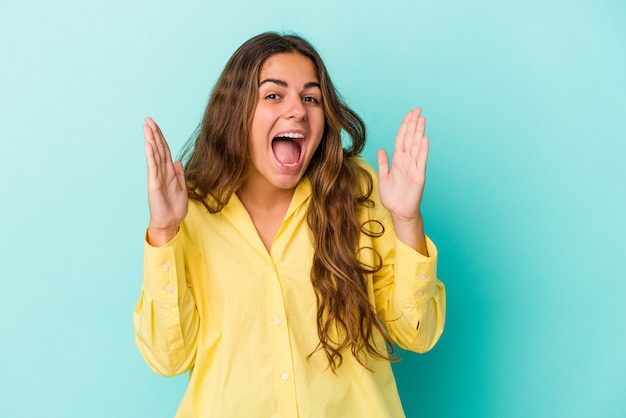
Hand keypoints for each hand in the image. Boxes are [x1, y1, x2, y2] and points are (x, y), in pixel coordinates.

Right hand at [144, 117, 187, 245]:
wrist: (170, 222)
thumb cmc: (174, 207)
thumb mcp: (182, 188)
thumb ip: (179, 174)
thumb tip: (178, 161)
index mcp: (169, 172)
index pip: (165, 150)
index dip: (161, 137)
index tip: (155, 125)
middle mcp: (162, 172)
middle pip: (158, 149)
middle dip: (154, 134)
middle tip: (148, 119)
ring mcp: (157, 177)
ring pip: (154, 155)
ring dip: (151, 140)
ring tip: (146, 127)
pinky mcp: (154, 184)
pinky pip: (153, 167)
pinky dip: (151, 155)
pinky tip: (148, 144)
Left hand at [377, 108, 428, 253]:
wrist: (399, 212)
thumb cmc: (393, 197)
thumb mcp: (383, 177)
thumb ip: (383, 163)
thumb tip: (381, 149)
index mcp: (398, 161)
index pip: (402, 139)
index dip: (404, 126)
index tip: (409, 114)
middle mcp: (407, 162)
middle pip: (410, 138)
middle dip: (413, 124)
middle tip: (417, 110)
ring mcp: (414, 168)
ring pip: (416, 146)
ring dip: (419, 132)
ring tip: (422, 119)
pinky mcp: (419, 176)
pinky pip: (421, 160)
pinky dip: (423, 150)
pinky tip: (424, 139)